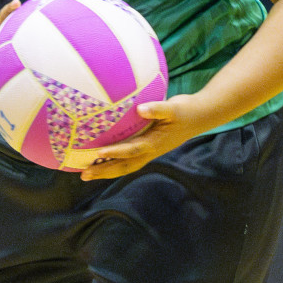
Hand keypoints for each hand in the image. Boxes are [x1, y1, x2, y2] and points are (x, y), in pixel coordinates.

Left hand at [78, 94, 212, 179]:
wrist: (198, 116)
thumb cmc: (185, 111)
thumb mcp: (173, 108)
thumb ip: (157, 109)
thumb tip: (141, 109)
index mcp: (154, 143)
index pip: (131, 150)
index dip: (115, 152)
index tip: (98, 152)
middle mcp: (150, 151)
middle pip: (124, 166)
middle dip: (104, 171)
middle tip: (84, 175)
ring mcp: (149, 152)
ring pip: (125, 166)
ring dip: (106, 170)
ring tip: (87, 173)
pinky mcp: (148, 148)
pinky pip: (128, 159)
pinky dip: (114, 162)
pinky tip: (100, 159)